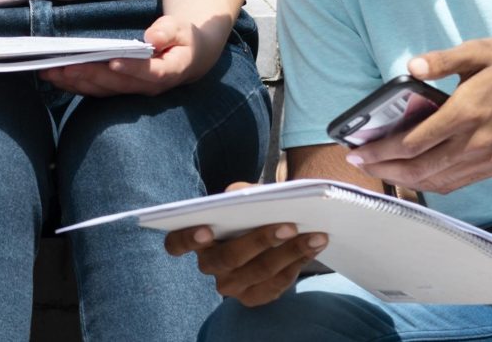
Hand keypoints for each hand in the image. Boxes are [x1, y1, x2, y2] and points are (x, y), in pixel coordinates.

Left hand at [40, 14, 224, 97]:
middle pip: (117, 83)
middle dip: (90, 75)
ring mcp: (133, 90)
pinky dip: (76, 85)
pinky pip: (97, 90)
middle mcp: (148, 86)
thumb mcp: (182, 29)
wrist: (188, 59)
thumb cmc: (183, 40)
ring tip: (51, 73)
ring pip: (103, 90)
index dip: (132, 68)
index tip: (113, 62)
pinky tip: (56, 78)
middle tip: (65, 67)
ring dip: (76, 83)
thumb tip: (153, 38)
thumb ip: (168, 31)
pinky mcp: (120, 89)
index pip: (150, 72)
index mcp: (168, 71)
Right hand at [165, 181, 327, 306]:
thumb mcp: (245, 195)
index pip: (176, 244)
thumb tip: (249, 197)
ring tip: (315, 235)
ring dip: (290, 252)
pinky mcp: (253, 297)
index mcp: (197, 240)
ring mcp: (231, 286)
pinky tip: (314, 247)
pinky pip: (276, 284)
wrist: (273, 228)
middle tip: (288, 225)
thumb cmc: (252, 210)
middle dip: (259, 241)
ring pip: (258, 272)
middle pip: (228, 258)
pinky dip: (297, 264)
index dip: (187, 239)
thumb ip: (241, 193)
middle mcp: (209, 266)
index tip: (206, 229)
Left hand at [346, 38, 491, 194]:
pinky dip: (432, 183)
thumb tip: (411, 67)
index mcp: (466, 113)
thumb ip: (441, 60)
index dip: (381, 151)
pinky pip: (457, 182)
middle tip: (360, 164)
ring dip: (405, 180)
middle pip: (420, 168)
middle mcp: (475, 142)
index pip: (413, 143)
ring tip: (382, 171)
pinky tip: (415, 176)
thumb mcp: (477, 51)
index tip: (357, 151)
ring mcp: (487, 157)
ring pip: (438, 181)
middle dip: (385, 169)